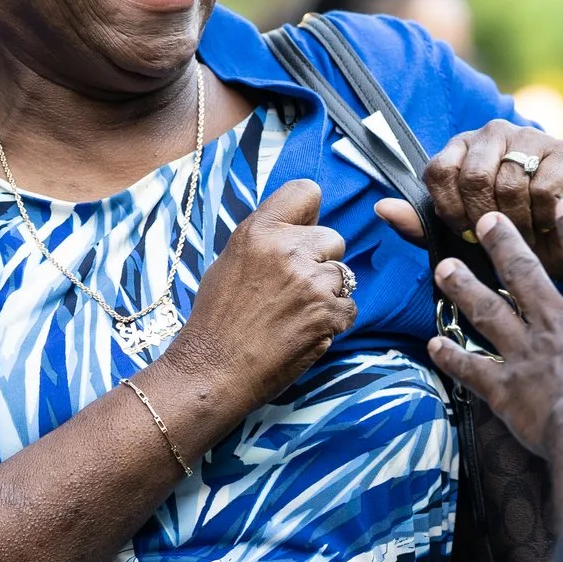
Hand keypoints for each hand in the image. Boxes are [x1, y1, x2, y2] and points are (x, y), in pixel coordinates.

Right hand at [160, 179, 355, 414]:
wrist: (213, 370)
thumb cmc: (217, 319)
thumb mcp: (230, 261)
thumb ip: (266, 240)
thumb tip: (299, 229)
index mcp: (259, 231)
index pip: (306, 191)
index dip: (309, 213)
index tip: (304, 230)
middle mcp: (287, 250)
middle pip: (333, 237)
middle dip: (321, 259)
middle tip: (295, 286)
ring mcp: (311, 283)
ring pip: (345, 274)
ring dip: (328, 292)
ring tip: (296, 312)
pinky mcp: (328, 314)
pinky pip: (349, 307)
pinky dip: (333, 320)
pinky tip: (305, 330)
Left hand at [408, 121, 562, 280]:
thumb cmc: (508, 231)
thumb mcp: (460, 229)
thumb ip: (419, 222)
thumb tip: (381, 208)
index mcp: (462, 146)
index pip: (438, 171)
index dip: (449, 210)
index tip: (464, 231)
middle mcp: (493, 132)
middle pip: (473, 177)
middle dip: (483, 219)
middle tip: (496, 235)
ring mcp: (531, 137)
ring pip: (509, 186)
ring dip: (516, 224)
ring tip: (525, 232)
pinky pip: (541, 190)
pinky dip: (542, 217)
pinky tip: (547, 222)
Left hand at [422, 200, 562, 523]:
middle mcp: (559, 324)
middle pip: (525, 274)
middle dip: (504, 244)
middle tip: (485, 221)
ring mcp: (527, 353)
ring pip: (487, 310)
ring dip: (463, 287)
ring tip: (444, 269)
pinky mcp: (506, 388)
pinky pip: (471, 367)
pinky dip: (451, 355)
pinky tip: (433, 345)